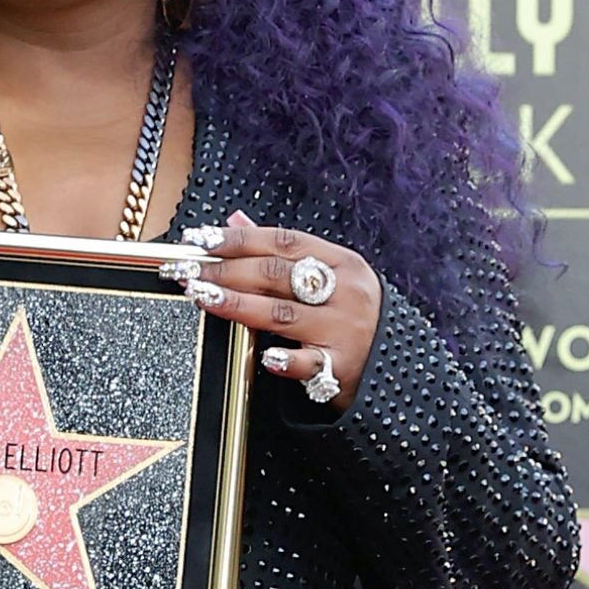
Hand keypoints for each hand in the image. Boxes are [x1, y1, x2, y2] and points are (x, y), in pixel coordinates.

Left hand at [164, 211, 381, 410]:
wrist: (400, 369)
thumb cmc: (354, 316)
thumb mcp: (330, 277)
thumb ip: (283, 252)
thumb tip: (235, 220)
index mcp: (343, 263)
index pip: (282, 241)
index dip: (238, 238)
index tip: (201, 239)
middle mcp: (346, 292)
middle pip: (276, 273)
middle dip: (225, 270)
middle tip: (188, 271)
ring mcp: (344, 329)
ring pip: (282, 313)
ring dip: (237, 304)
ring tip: (201, 297)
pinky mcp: (341, 367)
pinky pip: (307, 363)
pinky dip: (284, 359)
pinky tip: (262, 355)